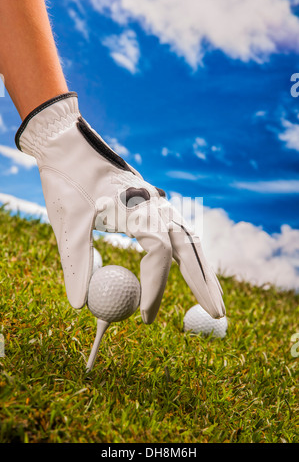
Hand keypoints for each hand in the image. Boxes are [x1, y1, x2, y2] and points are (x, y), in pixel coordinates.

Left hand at [16, 92, 224, 323]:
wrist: (67, 144)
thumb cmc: (66, 182)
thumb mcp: (68, 224)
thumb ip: (77, 264)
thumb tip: (81, 305)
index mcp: (140, 208)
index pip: (160, 256)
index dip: (156, 289)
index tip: (145, 318)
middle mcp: (158, 205)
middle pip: (190, 249)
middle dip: (204, 283)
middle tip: (217, 315)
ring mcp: (158, 202)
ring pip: (189, 240)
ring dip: (202, 269)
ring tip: (213, 296)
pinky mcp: (153, 202)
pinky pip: (178, 231)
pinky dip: (188, 254)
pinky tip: (192, 267)